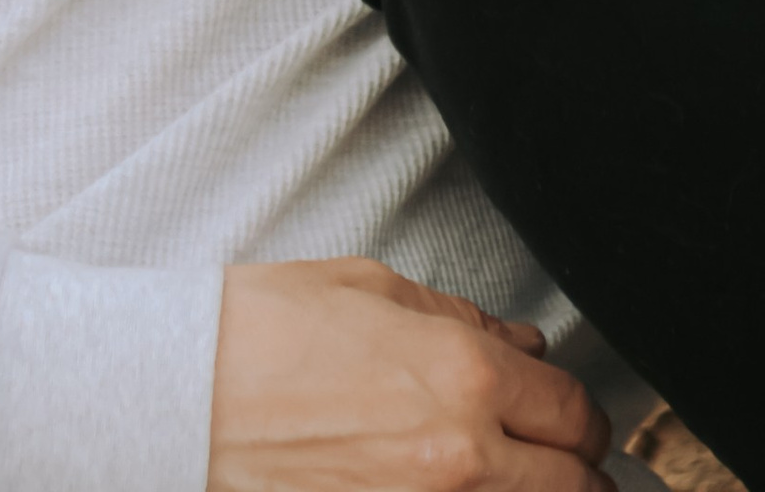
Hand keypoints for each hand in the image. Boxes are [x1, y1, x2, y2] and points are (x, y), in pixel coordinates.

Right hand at [208, 260, 610, 491]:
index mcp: (464, 377)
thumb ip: (464, 322)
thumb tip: (521, 347)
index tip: (579, 424)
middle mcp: (457, 457)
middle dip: (578, 474)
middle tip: (568, 465)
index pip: (573, 415)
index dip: (586, 421)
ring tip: (526, 483)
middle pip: (569, 488)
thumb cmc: (262, 335)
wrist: (179, 397)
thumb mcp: (377, 291)